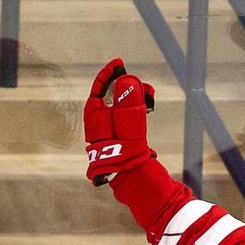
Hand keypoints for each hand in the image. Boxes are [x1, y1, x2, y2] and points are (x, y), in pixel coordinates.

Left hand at [84, 57, 155, 185]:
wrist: (133, 181)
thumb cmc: (125, 159)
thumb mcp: (127, 128)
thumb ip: (128, 104)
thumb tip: (128, 79)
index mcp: (95, 120)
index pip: (98, 90)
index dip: (107, 76)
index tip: (119, 64)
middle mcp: (101, 123)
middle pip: (111, 97)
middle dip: (126, 86)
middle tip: (141, 81)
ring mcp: (113, 130)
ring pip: (122, 106)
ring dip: (136, 97)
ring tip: (149, 93)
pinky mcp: (125, 136)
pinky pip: (130, 116)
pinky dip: (138, 108)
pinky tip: (148, 104)